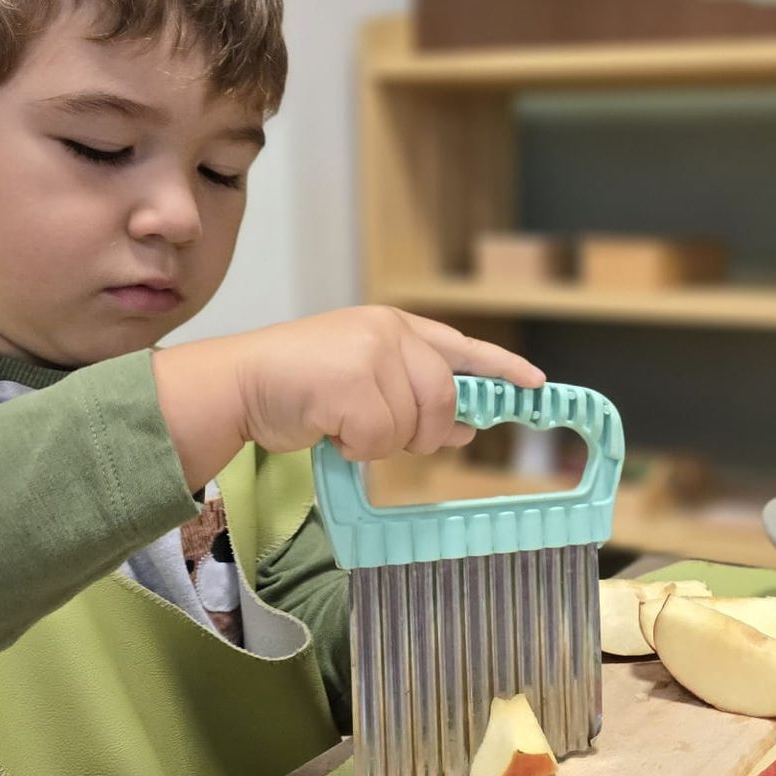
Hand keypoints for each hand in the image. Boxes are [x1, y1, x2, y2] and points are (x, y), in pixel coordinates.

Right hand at [153, 306, 544, 487]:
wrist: (239, 383)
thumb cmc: (299, 387)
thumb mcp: (365, 383)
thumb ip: (415, 398)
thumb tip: (465, 429)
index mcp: (395, 327)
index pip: (462, 347)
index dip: (502, 368)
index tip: (536, 385)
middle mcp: (389, 333)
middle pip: (444, 399)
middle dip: (423, 431)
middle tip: (382, 435)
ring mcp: (372, 354)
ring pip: (412, 425)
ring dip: (380, 441)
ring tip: (342, 422)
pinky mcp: (353, 382)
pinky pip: (381, 438)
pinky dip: (357, 448)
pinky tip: (329, 429)